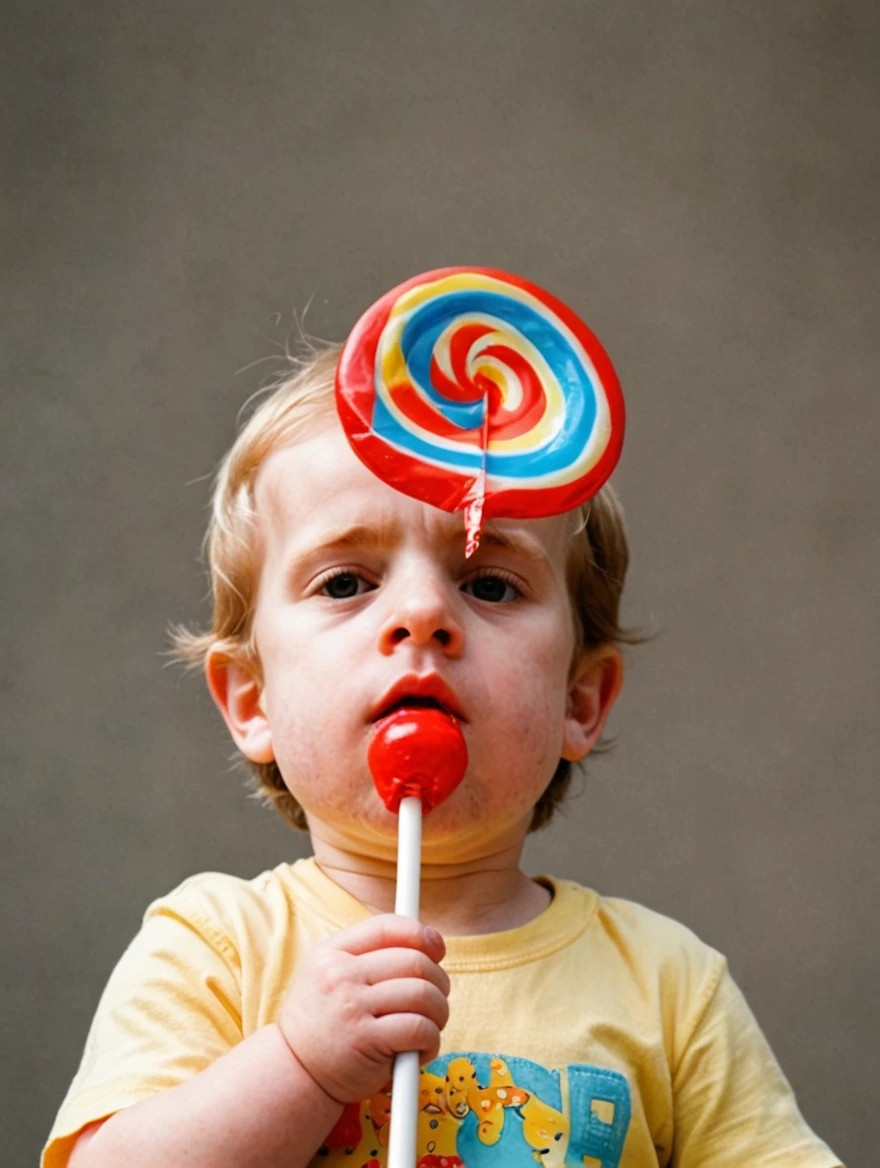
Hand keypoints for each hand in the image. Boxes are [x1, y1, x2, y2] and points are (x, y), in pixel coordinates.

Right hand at [278, 915, 449, 1103]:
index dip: (420, 934)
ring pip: (422, 994)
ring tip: (431, 1025)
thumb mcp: (327, 975)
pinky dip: (431, 1039)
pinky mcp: (366, 1042)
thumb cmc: (322, 1023)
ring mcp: (352, 1007)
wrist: (294, 1073)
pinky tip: (422, 1048)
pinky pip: (419, 1029)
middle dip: (438, 980)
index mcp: (332, 952)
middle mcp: (340, 975)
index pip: (387, 927)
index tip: (437, 949)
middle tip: (437, 998)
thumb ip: (367, 955)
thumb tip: (426, 941)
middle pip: (413, 961)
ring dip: (439, 1011)